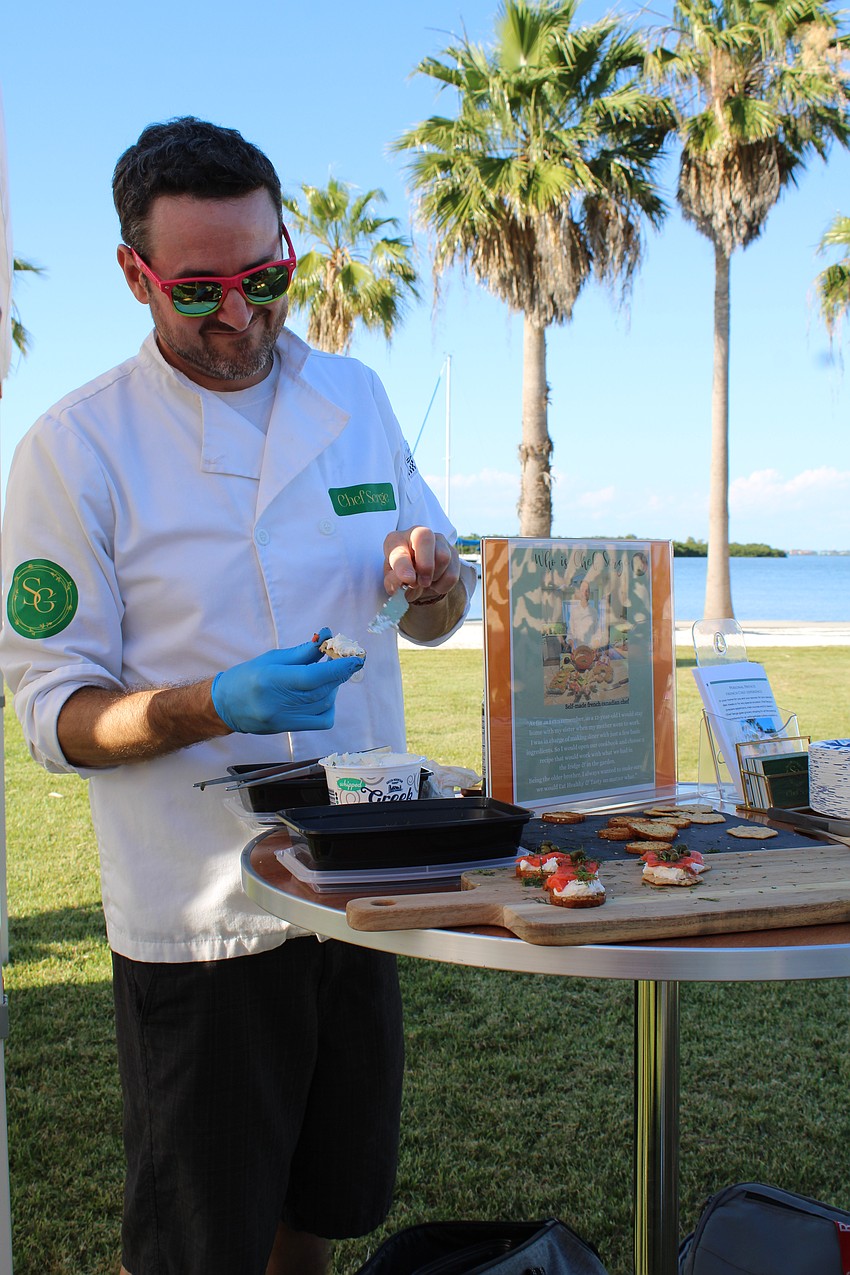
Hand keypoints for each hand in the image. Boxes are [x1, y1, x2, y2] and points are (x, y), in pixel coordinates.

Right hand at [211, 631, 362, 733]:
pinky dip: (329, 705)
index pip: (312, 677)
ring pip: (324, 704)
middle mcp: (279, 703)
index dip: (338, 668)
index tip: (357, 658)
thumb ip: (303, 651)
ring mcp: (285, 720)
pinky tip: (324, 694)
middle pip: (321, 689)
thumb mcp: (273, 658)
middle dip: (340, 673)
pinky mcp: (289, 729)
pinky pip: (322, 720)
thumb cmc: (248, 676)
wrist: (226, 706)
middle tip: (346, 659)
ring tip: (328, 673)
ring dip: (334, 686)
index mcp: (272, 680)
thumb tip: (328, 636)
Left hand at [382, 527, 460, 602]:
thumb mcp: (391, 577)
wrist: (416, 571)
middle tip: (419, 582)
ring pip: (443, 557)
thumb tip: (402, 583)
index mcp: (397, 540)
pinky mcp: (453, 553)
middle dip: (425, 566)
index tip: (408, 579)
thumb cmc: (401, 571)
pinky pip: (452, 574)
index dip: (404, 566)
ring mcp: (439, 541)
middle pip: (427, 541)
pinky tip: (434, 582)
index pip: (400, 549)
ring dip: (433, 577)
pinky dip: (443, 585)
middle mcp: (420, 534)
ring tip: (424, 581)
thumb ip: (392, 581)